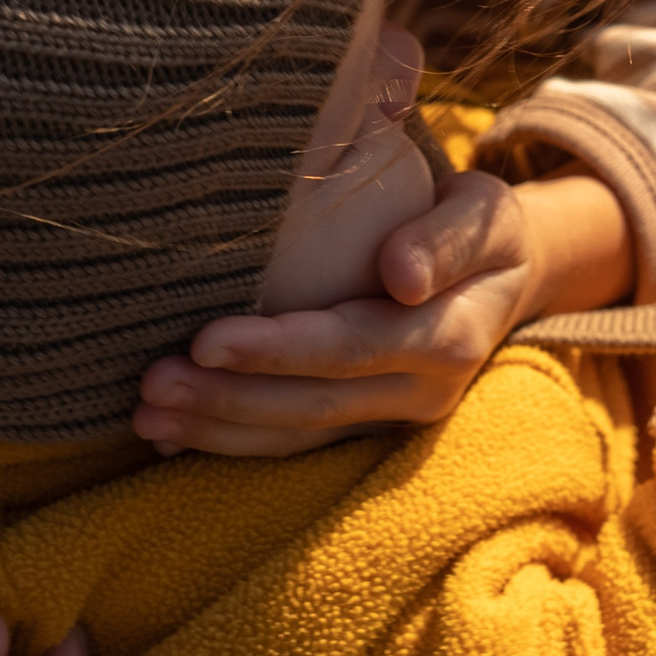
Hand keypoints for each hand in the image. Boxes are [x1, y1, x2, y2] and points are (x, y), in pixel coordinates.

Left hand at [132, 166, 632, 455]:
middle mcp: (422, 391)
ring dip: (218, 429)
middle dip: (226, 399)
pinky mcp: (366, 423)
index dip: (278, 350)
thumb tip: (398, 273)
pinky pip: (295, 442)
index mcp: (449, 337)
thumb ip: (446, 237)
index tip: (206, 338)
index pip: (351, 347)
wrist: (509, 274)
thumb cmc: (482, 226)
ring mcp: (393, 415)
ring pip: (297, 435)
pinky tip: (173, 436)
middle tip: (151, 383)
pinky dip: (233, 441)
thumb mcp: (485, 213)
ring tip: (146, 414)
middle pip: (313, 405)